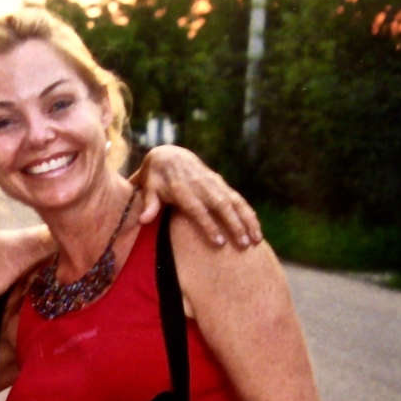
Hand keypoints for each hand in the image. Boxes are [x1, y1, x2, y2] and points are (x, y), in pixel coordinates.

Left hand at [131, 146, 262, 247]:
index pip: (198, 209)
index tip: (219, 242)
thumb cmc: (155, 178)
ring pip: (235, 202)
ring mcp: (214, 184)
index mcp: (182, 188)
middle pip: (221, 206)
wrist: (169, 155)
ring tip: (256, 240)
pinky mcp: (221, 184)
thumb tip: (143, 220)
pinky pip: (238, 199)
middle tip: (244, 245)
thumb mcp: (148, 188)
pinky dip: (248, 213)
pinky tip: (257, 229)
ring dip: (247, 221)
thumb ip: (149, 204)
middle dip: (234, 225)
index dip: (209, 225)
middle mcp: (201, 185)